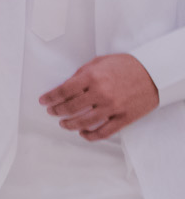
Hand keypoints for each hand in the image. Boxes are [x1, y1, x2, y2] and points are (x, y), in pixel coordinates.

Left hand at [41, 55, 159, 140]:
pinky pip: (103, 132)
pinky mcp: (124, 118)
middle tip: (51, 111)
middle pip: (70, 107)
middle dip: (57, 110)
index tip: (43, 101)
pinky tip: (82, 133)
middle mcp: (101, 93)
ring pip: (84, 122)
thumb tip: (66, 86)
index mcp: (93, 77)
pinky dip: (90, 135)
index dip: (50, 97)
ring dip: (69, 124)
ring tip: (63, 123)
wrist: (154, 73)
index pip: (63, 91)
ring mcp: (113, 107)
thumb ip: (82, 74)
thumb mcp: (99, 62)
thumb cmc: (126, 65)